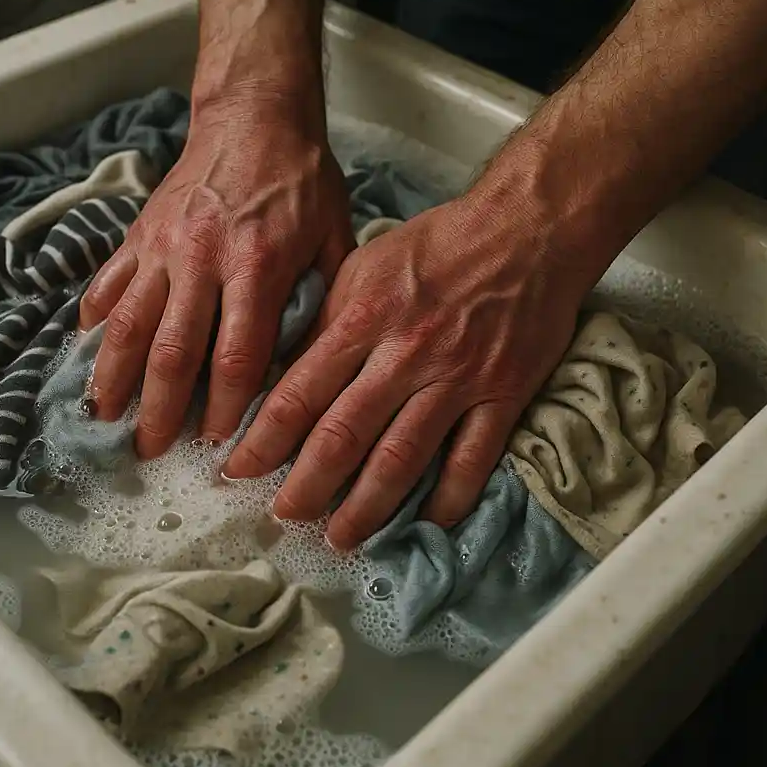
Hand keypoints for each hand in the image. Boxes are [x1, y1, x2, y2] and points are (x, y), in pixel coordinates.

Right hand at [80, 95, 353, 456]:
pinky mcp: (138, 232)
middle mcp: (200, 258)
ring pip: (126, 324)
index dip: (225, 409)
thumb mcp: (335, 238)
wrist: (256, 115)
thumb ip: (322, 302)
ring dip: (113, 378)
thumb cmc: (304, 181)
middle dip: (159, 411)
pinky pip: (107, 283)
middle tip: (151, 452)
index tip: (221, 446)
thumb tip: (306, 370)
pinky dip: (95, 321)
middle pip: (171, 352)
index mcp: (255, 264)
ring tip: (105, 419)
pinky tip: (88, 354)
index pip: (235, 356)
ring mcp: (162, 245)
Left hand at [222, 184, 585, 548]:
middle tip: (283, 518)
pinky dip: (449, 499)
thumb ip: (329, 319)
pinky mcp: (504, 393)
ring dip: (366, 507)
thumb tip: (287, 371)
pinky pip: (472, 460)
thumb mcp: (366, 264)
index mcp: (364, 318)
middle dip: (306, 487)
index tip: (238, 470)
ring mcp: (457, 378)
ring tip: (340, 537)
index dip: (264, 440)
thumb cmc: (439, 243)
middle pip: (343, 436)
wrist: (528, 229)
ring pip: (402, 459)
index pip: (300, 392)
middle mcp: (405, 354)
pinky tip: (427, 524)